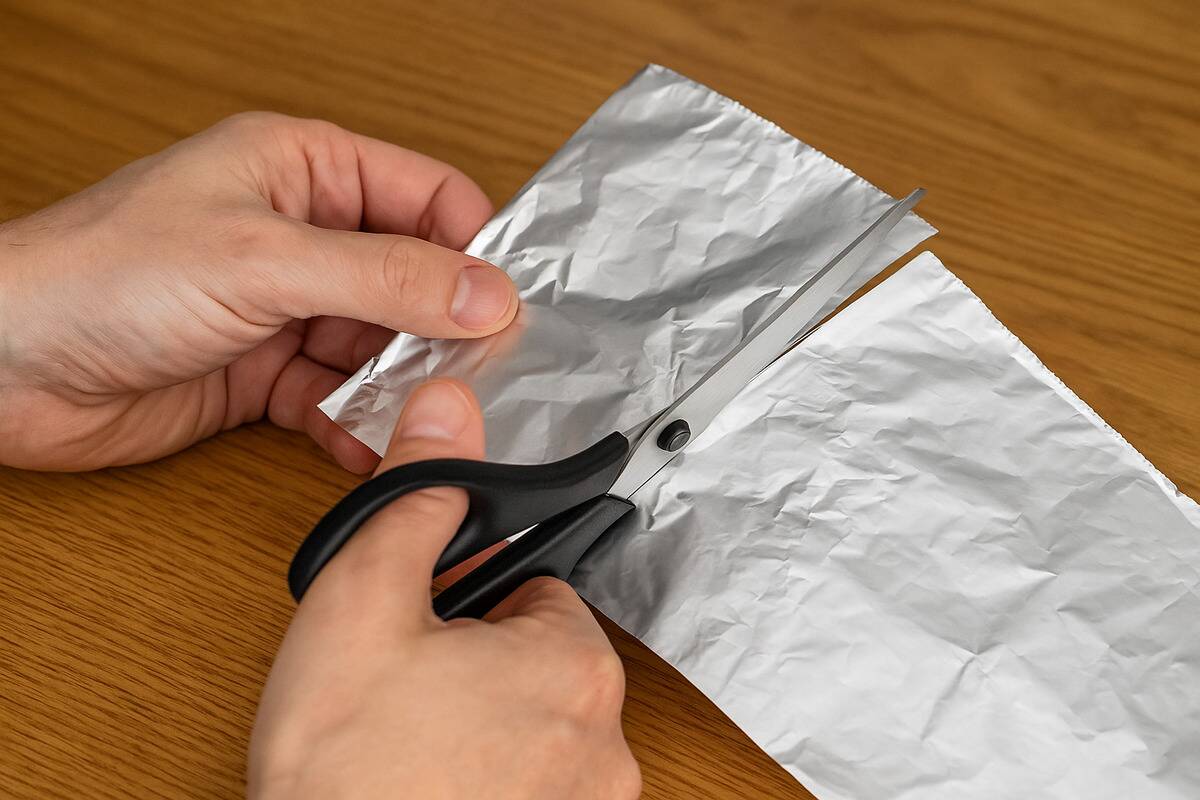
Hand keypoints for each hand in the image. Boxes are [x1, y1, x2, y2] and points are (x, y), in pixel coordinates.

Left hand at [0, 113, 516, 471]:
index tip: (509, 307)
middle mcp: (301, 234)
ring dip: (403, 385)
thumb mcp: (264, 261)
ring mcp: (283, 306)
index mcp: (304, 169)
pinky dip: (356, 425)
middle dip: (443, 330)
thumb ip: (385, 277)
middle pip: (413, 279)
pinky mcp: (262, 372)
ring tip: (424, 419)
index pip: (428, 197)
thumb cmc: (100, 275)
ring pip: (380, 345)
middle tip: (475, 377)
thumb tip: (488, 292)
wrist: (2, 367)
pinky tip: (365, 447)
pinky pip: (337, 398)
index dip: (475, 249)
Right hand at [248, 380, 640, 799]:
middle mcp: (605, 743)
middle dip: (478, 661)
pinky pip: (535, 785)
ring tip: (409, 747)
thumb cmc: (343, 773)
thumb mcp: (359, 605)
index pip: (539, 588)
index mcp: (573, 664)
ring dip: (483, 725)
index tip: (429, 629)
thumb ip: (414, 502)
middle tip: (405, 691)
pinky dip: (491, 781)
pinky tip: (428, 784)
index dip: (471, 599)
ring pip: (535, 728)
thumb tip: (449, 413)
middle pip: (540, 659)